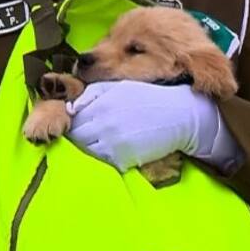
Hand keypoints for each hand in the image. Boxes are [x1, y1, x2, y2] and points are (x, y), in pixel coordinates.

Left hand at [66, 81, 220, 171]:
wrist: (179, 116)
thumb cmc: (149, 99)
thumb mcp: (119, 87)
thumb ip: (92, 94)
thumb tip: (69, 108)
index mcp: (101, 103)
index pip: (74, 118)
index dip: (78, 122)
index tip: (88, 123)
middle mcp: (103, 123)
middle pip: (77, 136)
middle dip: (83, 136)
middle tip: (99, 134)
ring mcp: (112, 142)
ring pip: (88, 151)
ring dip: (95, 149)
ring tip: (111, 141)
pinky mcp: (122, 159)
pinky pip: (105, 162)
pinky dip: (110, 158)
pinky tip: (122, 149)